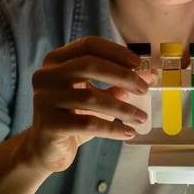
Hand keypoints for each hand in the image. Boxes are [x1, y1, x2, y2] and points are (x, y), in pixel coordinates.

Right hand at [17, 36, 148, 173]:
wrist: (46, 149)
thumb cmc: (73, 117)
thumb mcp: (96, 97)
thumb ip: (117, 84)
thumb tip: (149, 75)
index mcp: (56, 61)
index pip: (88, 45)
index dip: (115, 52)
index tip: (138, 64)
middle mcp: (46, 76)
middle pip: (89, 65)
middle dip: (122, 76)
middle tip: (144, 89)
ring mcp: (44, 100)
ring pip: (90, 97)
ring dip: (122, 108)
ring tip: (141, 118)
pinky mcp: (49, 125)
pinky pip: (88, 124)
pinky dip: (112, 128)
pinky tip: (128, 132)